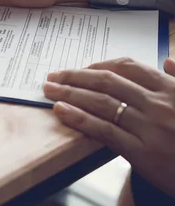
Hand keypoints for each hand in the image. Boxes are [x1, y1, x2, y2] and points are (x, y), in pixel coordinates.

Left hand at [43, 57, 174, 196]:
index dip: (98, 65)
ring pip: (101, 103)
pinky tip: (61, 111)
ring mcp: (150, 127)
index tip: (79, 68)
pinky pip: (104, 130)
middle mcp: (159, 104)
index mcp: (170, 89)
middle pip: (107, 82)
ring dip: (69, 93)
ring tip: (49, 90)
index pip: (127, 67)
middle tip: (53, 77)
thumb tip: (168, 60)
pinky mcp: (142, 152)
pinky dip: (79, 118)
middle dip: (75, 77)